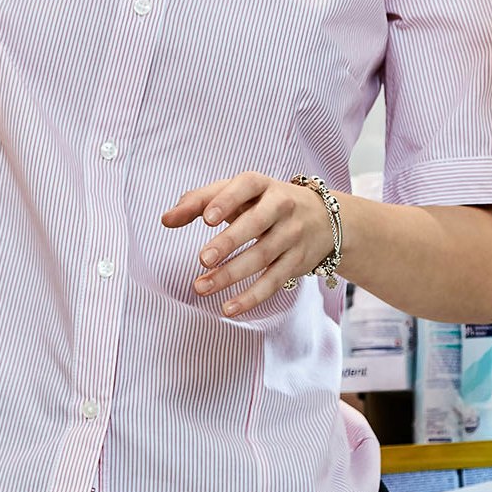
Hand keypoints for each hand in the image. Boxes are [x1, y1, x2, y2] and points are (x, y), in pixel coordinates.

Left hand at [162, 173, 333, 317]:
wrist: (325, 219)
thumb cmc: (266, 203)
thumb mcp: (239, 194)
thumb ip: (200, 201)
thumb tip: (166, 219)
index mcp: (262, 185)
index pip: (245, 186)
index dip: (227, 201)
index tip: (207, 218)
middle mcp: (281, 206)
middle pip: (256, 224)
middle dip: (229, 242)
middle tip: (203, 259)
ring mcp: (292, 235)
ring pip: (262, 256)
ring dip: (231, 274)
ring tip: (201, 287)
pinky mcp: (297, 261)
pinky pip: (274, 281)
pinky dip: (251, 296)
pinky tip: (228, 307)